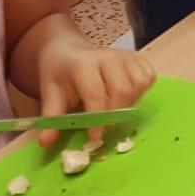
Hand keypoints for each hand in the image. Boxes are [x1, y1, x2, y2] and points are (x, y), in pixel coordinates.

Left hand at [36, 44, 156, 148]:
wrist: (68, 51)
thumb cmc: (60, 75)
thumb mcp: (51, 95)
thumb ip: (51, 119)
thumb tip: (46, 144)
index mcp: (83, 64)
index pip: (96, 94)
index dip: (97, 119)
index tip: (94, 137)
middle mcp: (108, 56)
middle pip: (122, 90)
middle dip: (115, 114)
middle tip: (105, 126)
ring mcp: (125, 55)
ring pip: (138, 85)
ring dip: (130, 103)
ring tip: (114, 109)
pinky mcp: (136, 56)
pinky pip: (149, 77)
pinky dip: (142, 91)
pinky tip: (127, 97)